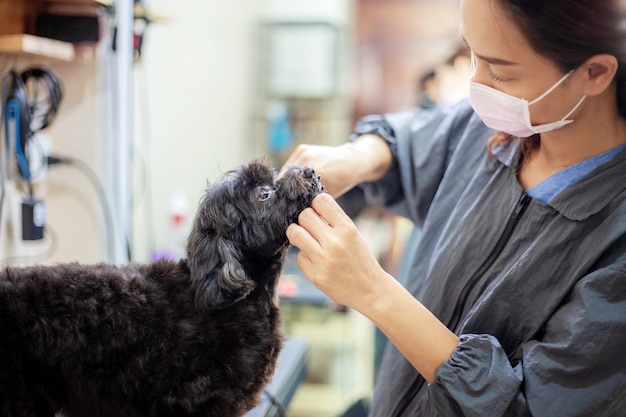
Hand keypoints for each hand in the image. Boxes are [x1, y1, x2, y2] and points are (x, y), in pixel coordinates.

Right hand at [279, 135, 392, 197]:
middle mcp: (306, 158)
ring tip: (290, 190)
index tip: (286, 204)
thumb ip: (311, 199)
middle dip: (286, 188)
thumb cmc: (343, 180)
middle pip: (286, 177)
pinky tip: (296, 180)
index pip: (291, 185)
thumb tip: (295, 209)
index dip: (287, 196)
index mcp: (314, 169)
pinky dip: (292, 172)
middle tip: (286, 199)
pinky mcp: (302, 148)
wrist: (352, 160)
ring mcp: (303, 151)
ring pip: (287, 170)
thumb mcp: (328, 194)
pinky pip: (291, 163)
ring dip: (287, 180)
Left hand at [286, 193, 389, 310]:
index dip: (315, 204)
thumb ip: (334, 222)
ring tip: (306, 239)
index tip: (316, 211)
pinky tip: (316, 261)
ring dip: (297, 234)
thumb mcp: (354, 235)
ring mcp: (324, 260)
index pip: (321, 201)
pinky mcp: (316, 276)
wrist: (370, 291)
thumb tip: (310, 207)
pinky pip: (298, 257)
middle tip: (310, 227)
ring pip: (294, 233)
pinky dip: (304, 257)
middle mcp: (335, 242)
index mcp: (347, 229)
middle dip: (305, 219)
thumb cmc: (360, 260)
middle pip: (304, 215)